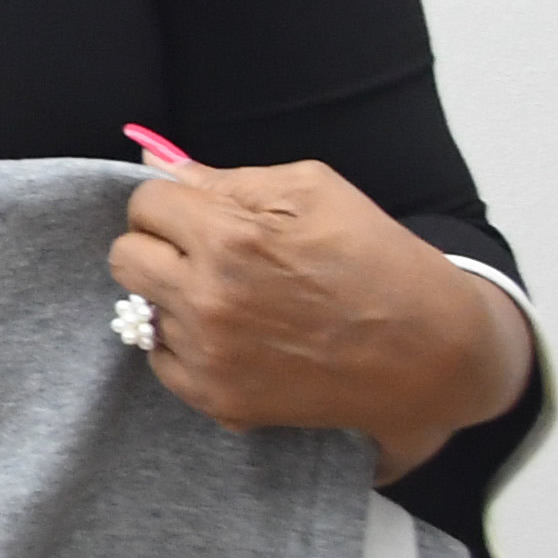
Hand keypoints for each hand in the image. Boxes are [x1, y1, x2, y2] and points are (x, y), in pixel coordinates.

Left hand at [110, 159, 534, 481]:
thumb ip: (226, 178)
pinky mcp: (215, 398)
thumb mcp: (315, 191)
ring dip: (176, 297)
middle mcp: (208, 299)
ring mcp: (209, 354)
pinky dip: (188, 345)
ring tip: (236, 298)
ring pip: (140, 307)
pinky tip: (238, 337)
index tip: (203, 215)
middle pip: (125, 256)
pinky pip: (160, 358)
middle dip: (161, 246)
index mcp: (229, 237)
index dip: (176, 204)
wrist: (432, 355)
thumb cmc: (378, 260)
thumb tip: (155, 159)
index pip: (145, 203)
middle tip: (208, 254)